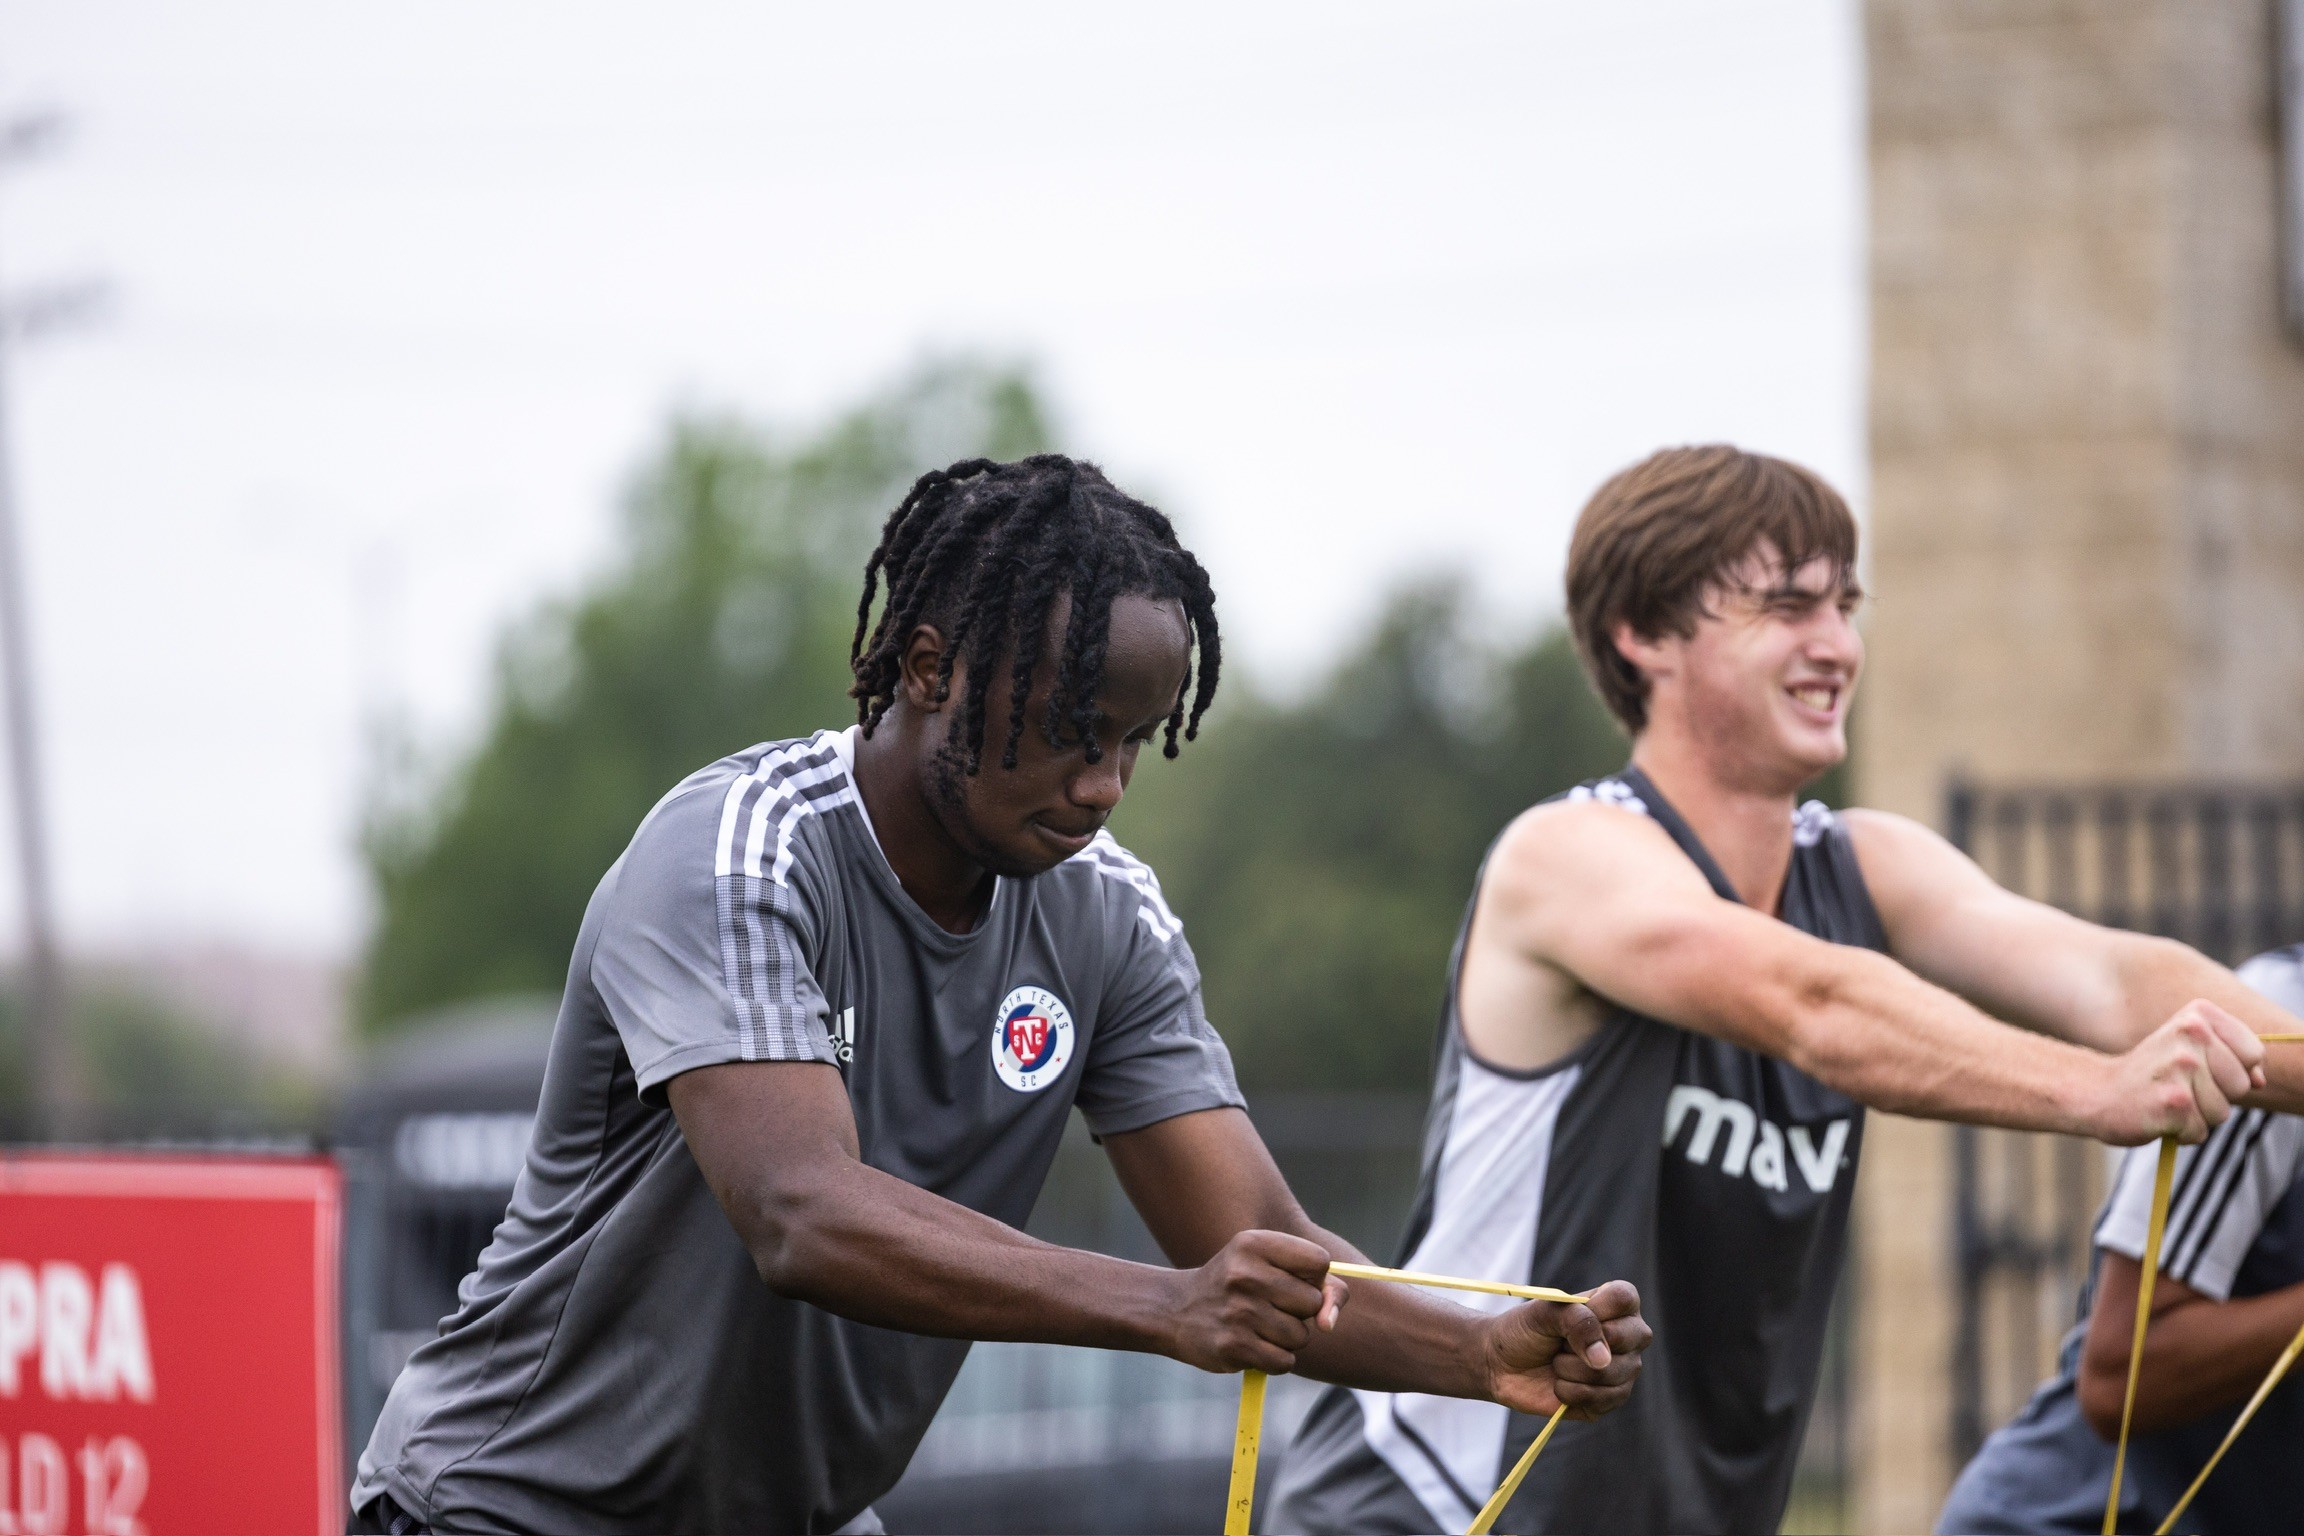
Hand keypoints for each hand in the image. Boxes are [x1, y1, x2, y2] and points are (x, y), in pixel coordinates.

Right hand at [1165, 1229, 1348, 1374]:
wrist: (1175, 1310)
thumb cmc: (1236, 1285)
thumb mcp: (1267, 1264)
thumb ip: (1319, 1284)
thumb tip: (1330, 1323)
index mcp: (1254, 1243)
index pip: (1319, 1261)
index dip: (1313, 1277)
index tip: (1292, 1280)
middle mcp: (1244, 1274)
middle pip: (1312, 1301)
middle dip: (1300, 1310)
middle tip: (1269, 1305)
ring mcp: (1238, 1312)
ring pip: (1300, 1336)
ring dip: (1287, 1338)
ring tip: (1258, 1325)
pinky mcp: (1233, 1347)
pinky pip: (1284, 1362)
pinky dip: (1275, 1359)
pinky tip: (1253, 1345)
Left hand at [1480, 1279, 1648, 1418]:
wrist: (1501, 1365)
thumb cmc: (1524, 1331)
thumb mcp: (1543, 1313)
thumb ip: (1576, 1322)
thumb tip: (1603, 1358)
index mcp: (1613, 1305)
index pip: (1626, 1298)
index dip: (1597, 1309)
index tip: (1567, 1316)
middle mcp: (1626, 1337)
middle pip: (1630, 1338)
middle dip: (1582, 1344)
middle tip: (1560, 1344)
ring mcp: (1621, 1370)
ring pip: (1614, 1373)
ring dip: (1571, 1370)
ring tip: (1556, 1364)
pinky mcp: (1609, 1399)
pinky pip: (1605, 1400)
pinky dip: (1572, 1393)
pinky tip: (1559, 1386)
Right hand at [2092, 1000, 2266, 1144]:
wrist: (2096, 1091)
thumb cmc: (2150, 1074)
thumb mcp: (2191, 1051)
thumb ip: (2233, 1059)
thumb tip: (2260, 1080)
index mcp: (2197, 1015)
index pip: (2254, 1053)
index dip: (2234, 1069)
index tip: (2201, 1068)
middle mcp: (2190, 1034)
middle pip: (2240, 1084)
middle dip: (2216, 1096)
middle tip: (2178, 1086)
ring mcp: (2181, 1067)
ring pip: (2222, 1112)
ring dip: (2198, 1116)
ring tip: (2166, 1101)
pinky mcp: (2173, 1102)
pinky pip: (2200, 1131)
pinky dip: (2181, 1133)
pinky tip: (2157, 1116)